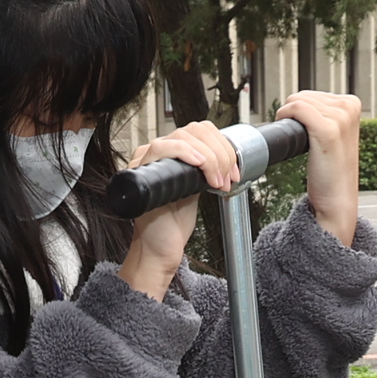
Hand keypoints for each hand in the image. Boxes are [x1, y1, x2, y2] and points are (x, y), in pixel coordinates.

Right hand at [117, 121, 242, 299]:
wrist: (161, 247)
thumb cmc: (174, 223)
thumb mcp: (198, 188)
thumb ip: (207, 169)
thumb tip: (227, 156)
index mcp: (172, 153)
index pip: (200, 130)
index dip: (223, 145)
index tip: (234, 170)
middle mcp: (158, 153)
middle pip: (194, 130)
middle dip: (219, 152)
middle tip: (227, 177)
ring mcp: (148, 159)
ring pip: (182, 136)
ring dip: (209, 157)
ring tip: (216, 181)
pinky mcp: (142, 170)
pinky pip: (162, 148)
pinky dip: (186, 153)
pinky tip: (201, 167)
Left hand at [276, 90, 362, 247]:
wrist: (337, 199)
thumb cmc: (331, 171)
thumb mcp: (335, 134)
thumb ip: (324, 114)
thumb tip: (299, 100)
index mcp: (352, 104)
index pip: (312, 94)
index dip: (300, 111)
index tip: (304, 131)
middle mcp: (349, 107)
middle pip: (304, 95)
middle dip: (294, 115)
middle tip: (301, 140)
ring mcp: (340, 118)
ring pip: (298, 101)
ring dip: (289, 119)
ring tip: (301, 143)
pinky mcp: (329, 130)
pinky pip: (297, 109)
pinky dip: (286, 117)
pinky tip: (291, 136)